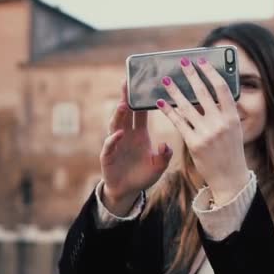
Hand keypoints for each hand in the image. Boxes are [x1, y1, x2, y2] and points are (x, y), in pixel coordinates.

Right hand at [99, 80, 172, 213]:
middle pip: (125, 113)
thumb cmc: (144, 175)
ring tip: (124, 105)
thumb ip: (164, 156)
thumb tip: (166, 145)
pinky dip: (113, 139)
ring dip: (119, 115)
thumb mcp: (159, 166)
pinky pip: (109, 145)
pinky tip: (119, 133)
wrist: (128, 191)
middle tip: (126, 82)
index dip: (140, 100)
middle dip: (125, 98)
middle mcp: (126, 135)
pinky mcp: (108, 156)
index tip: (142, 84)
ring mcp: (115, 144)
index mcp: (139, 134)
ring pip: (115, 125)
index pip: (140, 113)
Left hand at [156, 57, 249, 204]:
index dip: (210, 72)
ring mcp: (207, 133)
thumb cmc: (231, 151)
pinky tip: (160, 102)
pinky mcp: (194, 143)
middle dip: (191, 75)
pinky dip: (169, 110)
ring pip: (187, 106)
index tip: (201, 61)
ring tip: (166, 80)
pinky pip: (178, 122)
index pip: (221, 88)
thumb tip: (208, 93)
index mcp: (232, 117)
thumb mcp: (234, 130)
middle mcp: (220, 123)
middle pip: (202, 93)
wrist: (229, 178)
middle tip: (182, 62)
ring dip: (174, 91)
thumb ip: (224, 113)